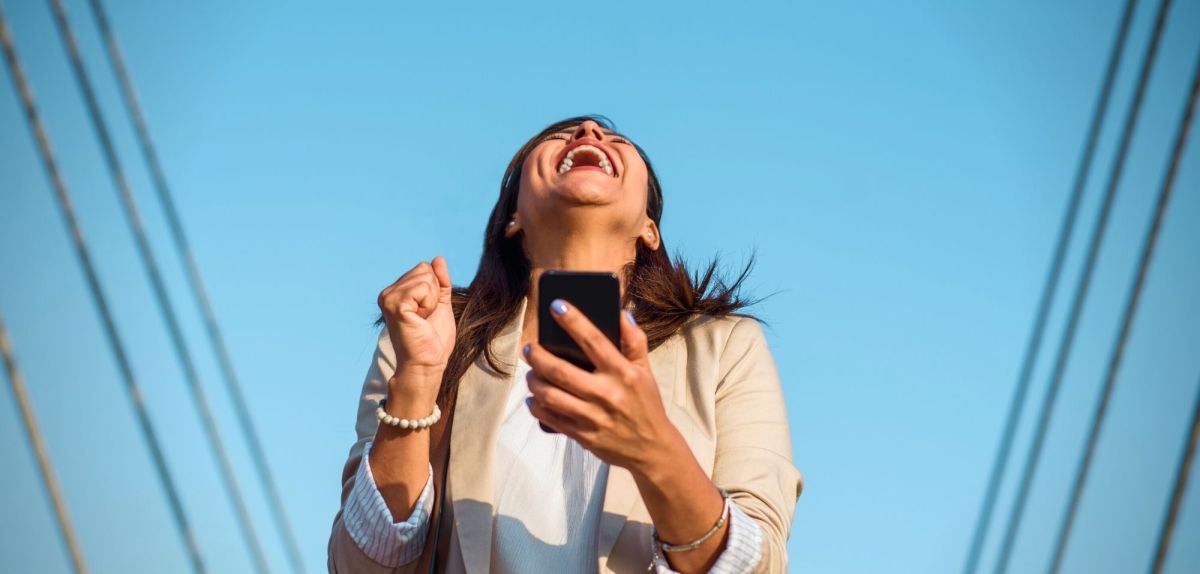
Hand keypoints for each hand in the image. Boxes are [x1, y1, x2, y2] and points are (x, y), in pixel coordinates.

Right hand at [377, 256, 455, 390]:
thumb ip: (440, 281)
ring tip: (422, 319)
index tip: (427, 313)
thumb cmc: (433, 339)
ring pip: (425, 277)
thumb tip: (438, 258)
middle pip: (424, 269)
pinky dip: (429, 304)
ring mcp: (389, 298)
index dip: (435, 290)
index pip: (424, 268)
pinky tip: (420, 319)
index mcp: (396, 292)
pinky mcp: (395, 305)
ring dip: (432, 300)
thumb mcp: (440, 303)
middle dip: (434, 293)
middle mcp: (388, 293)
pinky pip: (423, 288)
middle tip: (425, 317)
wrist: (427, 363)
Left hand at [524, 300, 678, 472]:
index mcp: (623, 373)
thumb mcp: (645, 371)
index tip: (556, 305)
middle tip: (529, 348)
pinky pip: (550, 417)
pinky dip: (536, 406)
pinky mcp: (582, 435)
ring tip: (531, 372)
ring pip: (549, 395)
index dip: (573, 321)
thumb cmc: (646, 404)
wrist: (652, 449)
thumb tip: (622, 313)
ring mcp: (592, 417)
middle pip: (560, 370)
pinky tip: (535, 398)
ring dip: (533, 380)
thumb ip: (635, 341)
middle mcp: (606, 394)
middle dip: (538, 355)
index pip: (594, 340)